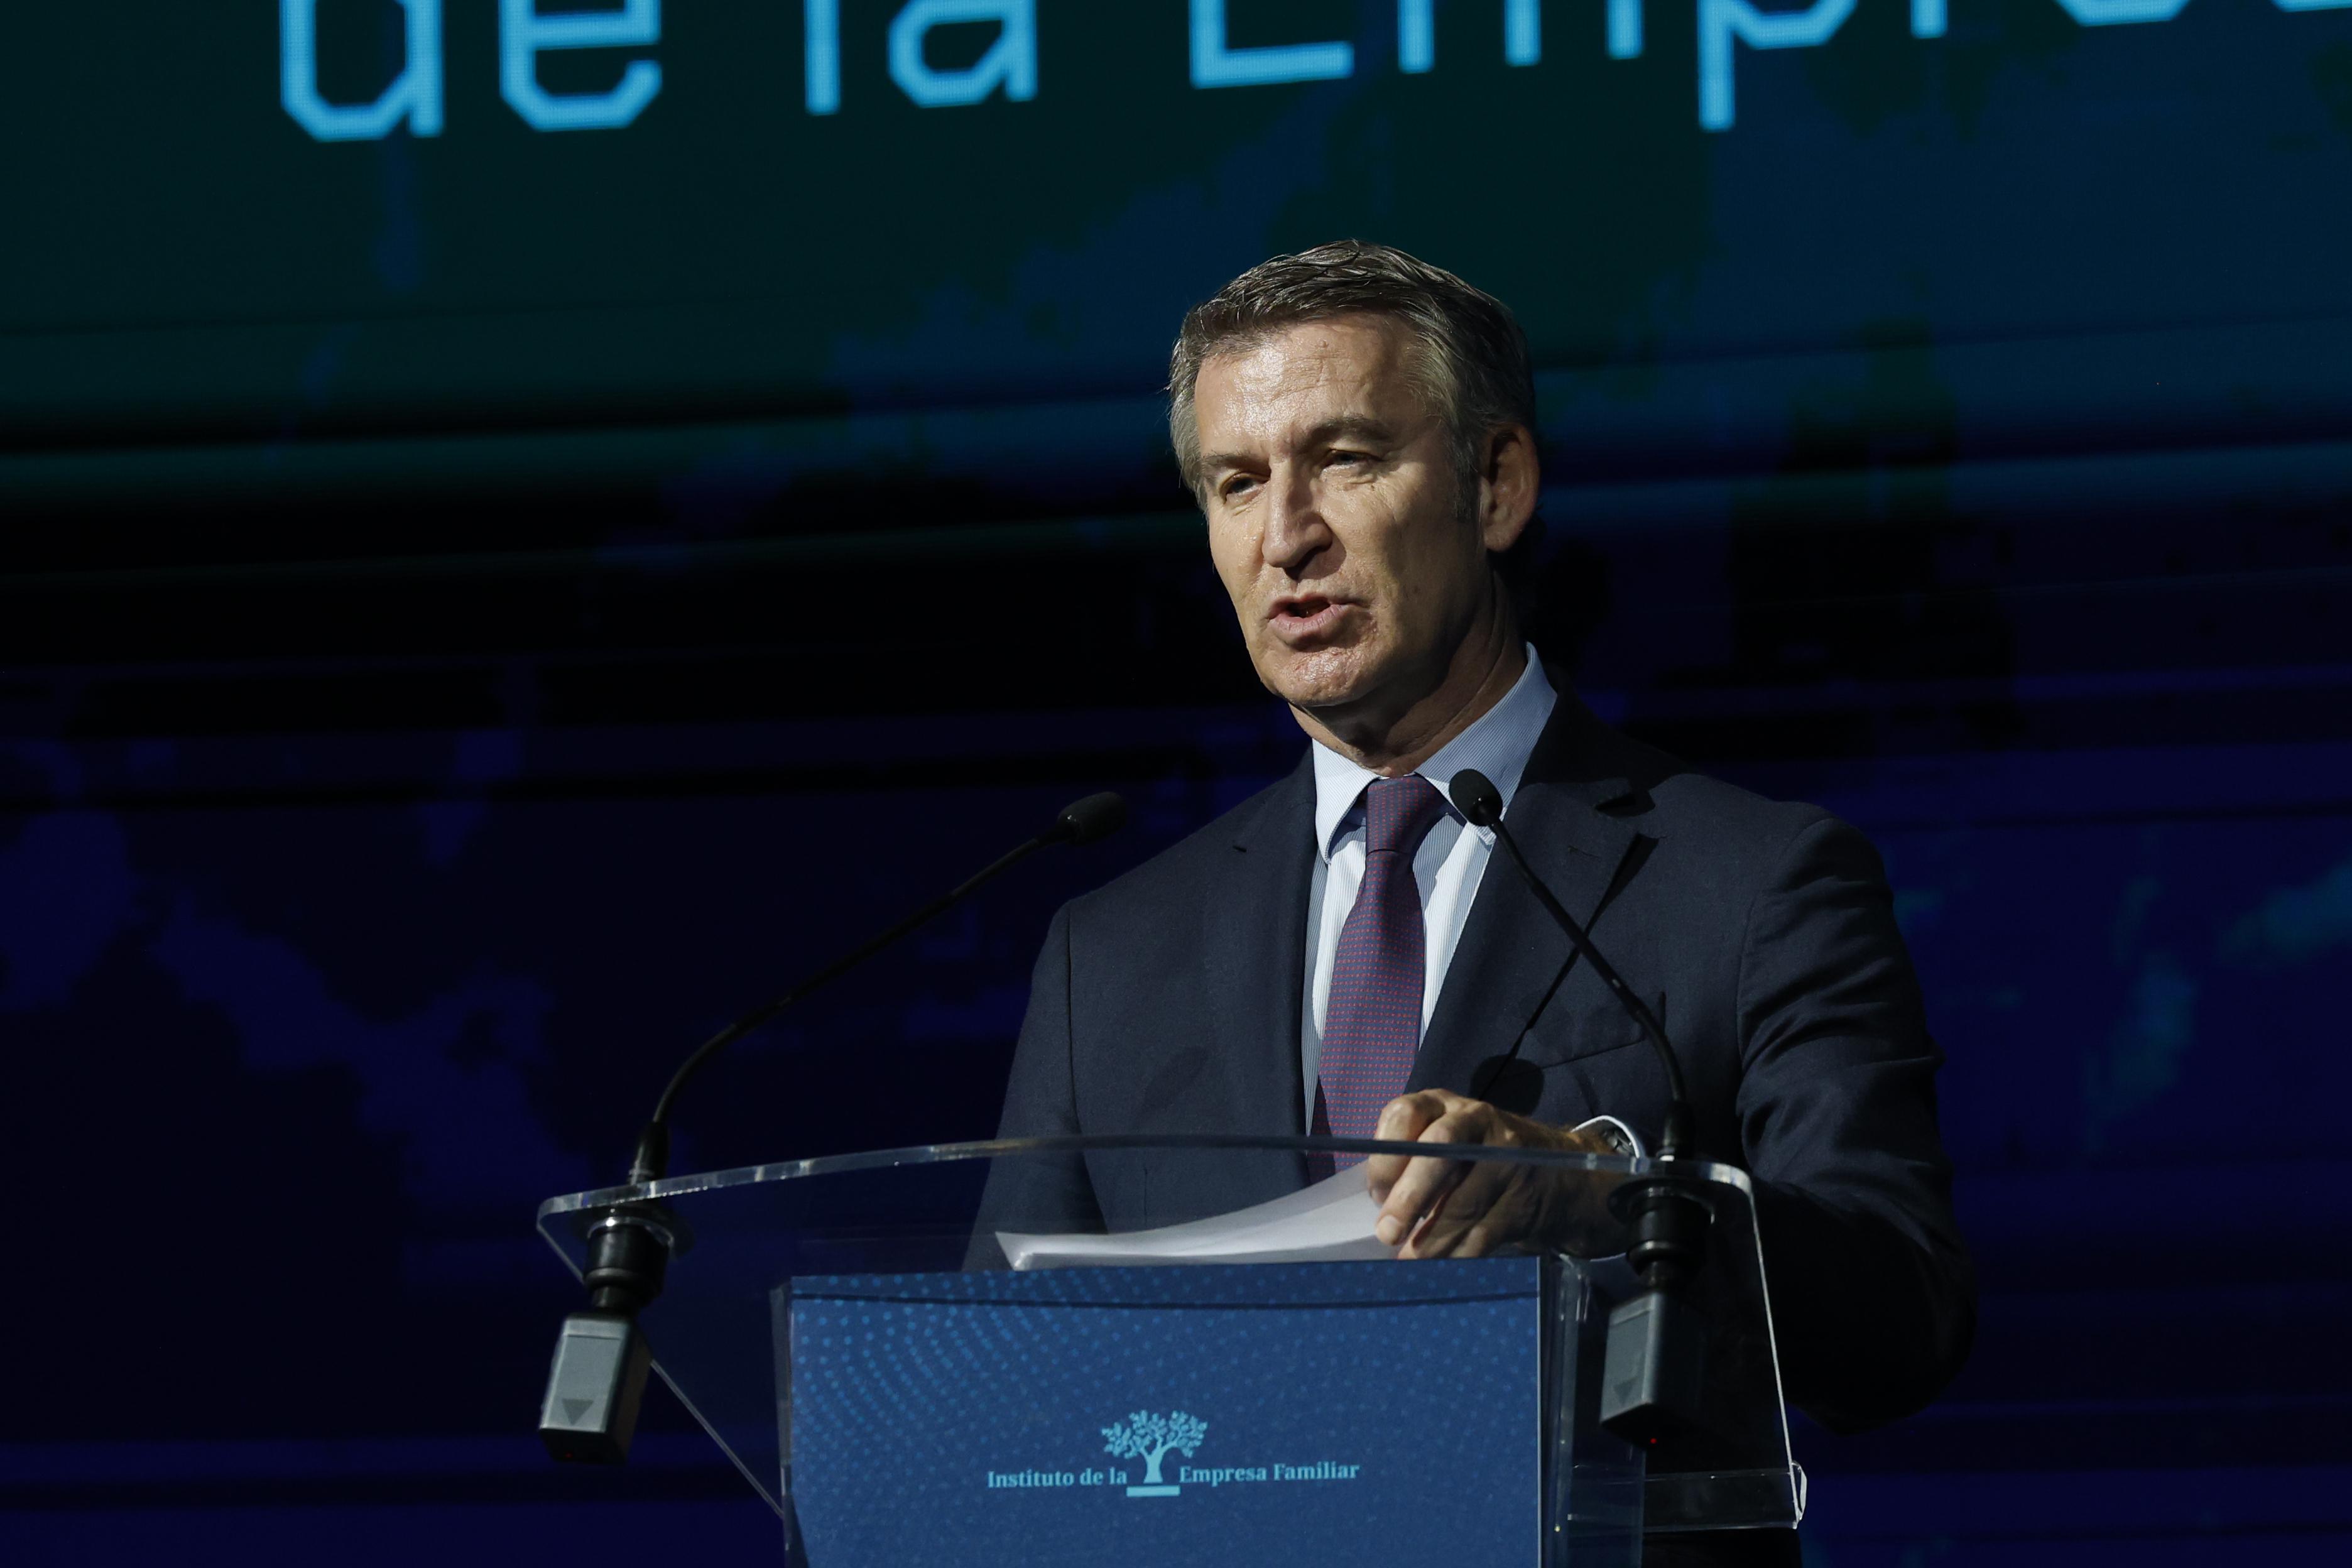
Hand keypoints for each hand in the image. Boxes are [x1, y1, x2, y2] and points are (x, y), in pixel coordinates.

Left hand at [1364, 1089, 1627, 1258]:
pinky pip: (1485, 1230)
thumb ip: (1410, 1161)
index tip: (1376, 1194)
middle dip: (1409, 1197)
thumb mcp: (1443, 1141)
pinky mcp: (1525, 1194)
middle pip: (1438, 1151)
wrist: (1558, 1172)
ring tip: (1410, 1259)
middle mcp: (1475, 1119)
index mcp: (1442, 1104)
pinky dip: (1458, 1253)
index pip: (1405, 1113)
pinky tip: (1441, 1264)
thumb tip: (1378, 1205)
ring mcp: (1507, 1154)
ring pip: (1463, 1201)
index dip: (1385, 1157)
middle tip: (1388, 1233)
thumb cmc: (1477, 1157)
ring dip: (1431, 1239)